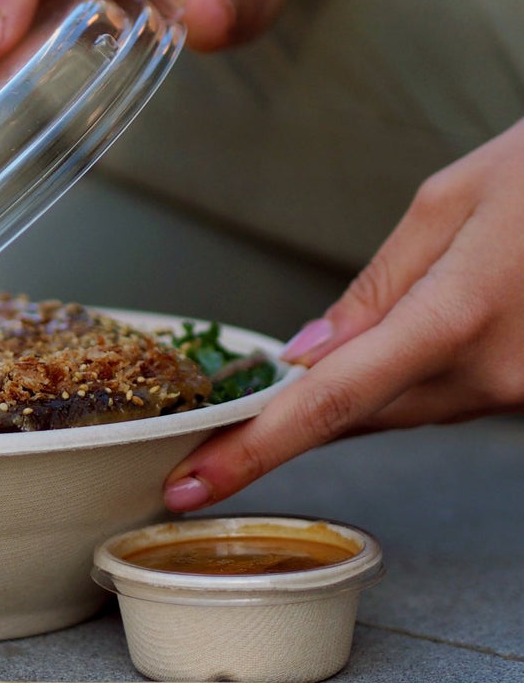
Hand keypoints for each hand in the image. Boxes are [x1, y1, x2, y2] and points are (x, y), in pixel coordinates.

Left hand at [164, 118, 523, 510]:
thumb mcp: (453, 199)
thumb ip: (377, 284)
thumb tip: (309, 353)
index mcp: (458, 313)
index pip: (332, 400)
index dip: (255, 450)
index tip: (191, 483)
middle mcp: (494, 372)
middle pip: (363, 414)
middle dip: (292, 419)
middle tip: (215, 436)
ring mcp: (521, 391)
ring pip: (405, 410)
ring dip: (355, 394)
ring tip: (328, 359)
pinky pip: (448, 399)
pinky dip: (407, 381)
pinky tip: (399, 347)